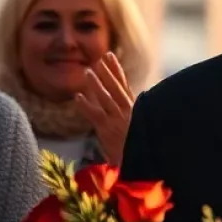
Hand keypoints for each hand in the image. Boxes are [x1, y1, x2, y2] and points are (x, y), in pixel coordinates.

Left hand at [75, 51, 134, 166]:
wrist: (144, 165)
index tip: (111, 58)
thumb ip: (136, 120)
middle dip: (109, 71)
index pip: (125, 87)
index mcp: (136, 112)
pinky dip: (85, 105)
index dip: (117, 72)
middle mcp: (128, 113)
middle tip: (101, 56)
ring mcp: (118, 121)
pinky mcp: (108, 130)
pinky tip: (77, 96)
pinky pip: (95, 114)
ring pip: (106, 98)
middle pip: (117, 88)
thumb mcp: (143, 132)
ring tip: (88, 71)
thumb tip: (136, 113)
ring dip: (97, 84)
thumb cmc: (142, 152)